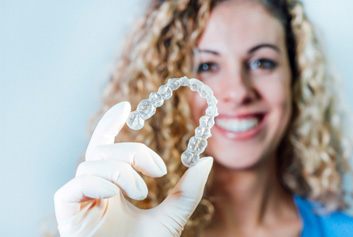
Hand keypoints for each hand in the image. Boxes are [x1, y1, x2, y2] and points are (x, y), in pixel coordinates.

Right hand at [54, 101, 212, 236]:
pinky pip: (74, 185)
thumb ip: (188, 191)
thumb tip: (207, 160)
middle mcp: (95, 189)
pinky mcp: (66, 213)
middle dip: (132, 152)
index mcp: (114, 187)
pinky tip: (115, 195)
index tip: (125, 107)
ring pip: (91, 164)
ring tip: (143, 193)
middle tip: (159, 170)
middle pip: (102, 150)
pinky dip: (97, 182)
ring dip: (121, 172)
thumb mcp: (173, 216)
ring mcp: (80, 200)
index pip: (106, 147)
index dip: (110, 124)